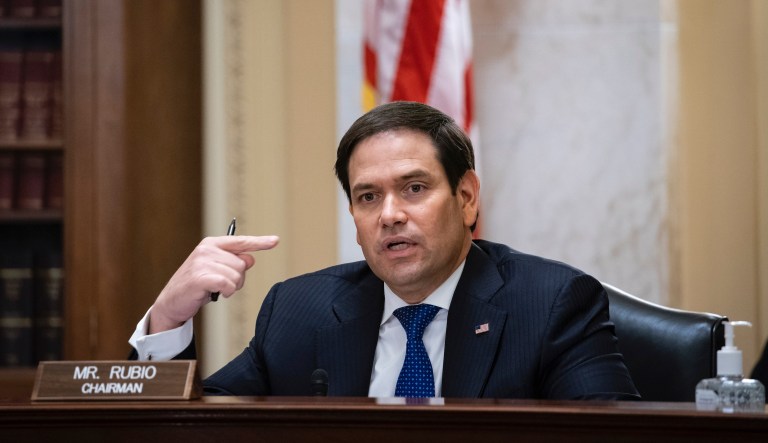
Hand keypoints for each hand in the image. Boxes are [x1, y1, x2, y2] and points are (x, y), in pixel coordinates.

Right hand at [148, 235, 279, 333]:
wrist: (171, 303)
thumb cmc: (197, 286)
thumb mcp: (217, 272)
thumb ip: (233, 263)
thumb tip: (251, 259)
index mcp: (212, 244)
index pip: (241, 242)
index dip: (260, 242)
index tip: (275, 240)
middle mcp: (207, 249)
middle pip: (242, 264)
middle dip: (238, 279)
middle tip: (222, 286)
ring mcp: (202, 262)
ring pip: (237, 275)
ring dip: (231, 288)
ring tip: (216, 290)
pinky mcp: (200, 277)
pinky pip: (228, 284)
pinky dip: (227, 292)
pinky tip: (216, 294)